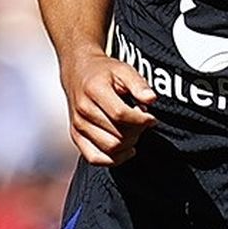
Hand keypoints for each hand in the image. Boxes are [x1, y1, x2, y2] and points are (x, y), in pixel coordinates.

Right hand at [61, 51, 156, 165]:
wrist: (79, 72)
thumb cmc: (104, 72)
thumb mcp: (124, 69)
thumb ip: (139, 84)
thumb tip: (151, 99)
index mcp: (94, 91)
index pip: (121, 114)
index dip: (142, 120)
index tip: (151, 118)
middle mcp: (83, 110)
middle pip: (117, 134)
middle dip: (137, 131)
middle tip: (143, 123)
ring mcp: (78, 126)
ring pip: (109, 148)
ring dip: (129, 144)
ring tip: (134, 131)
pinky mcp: (76, 136)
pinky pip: (95, 158)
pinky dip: (114, 159)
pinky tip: (127, 148)